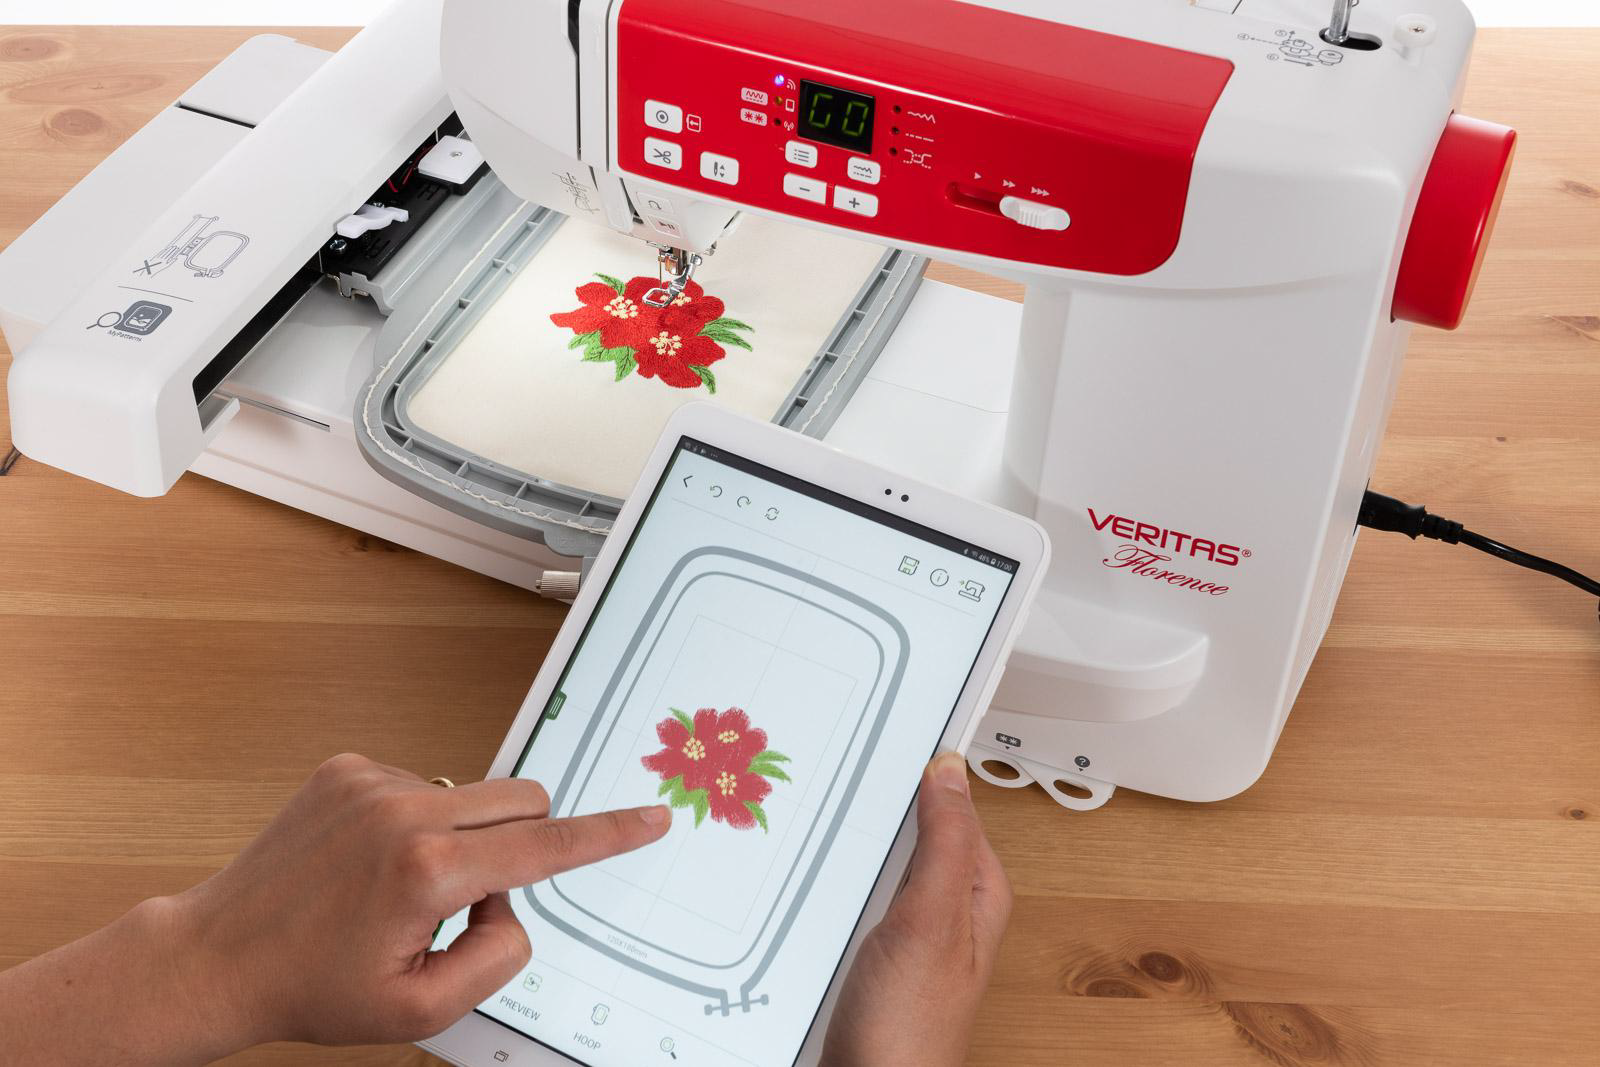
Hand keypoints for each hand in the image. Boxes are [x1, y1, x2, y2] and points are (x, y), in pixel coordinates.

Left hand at [177, 754, 670, 1048]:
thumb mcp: (422, 1010)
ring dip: (463, 839)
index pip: (545, 848)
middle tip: (463, 906)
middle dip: (520, 848)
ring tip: (397, 890)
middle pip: (523, 804)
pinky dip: (420, 822)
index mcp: (426, 872)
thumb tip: (510, 901)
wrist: (216, 956)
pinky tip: (370, 864)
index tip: (649, 817)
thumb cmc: (310, 987)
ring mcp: (373, 781)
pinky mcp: (348, 767)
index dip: (607, 835)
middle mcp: (404, 812)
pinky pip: (426, 785)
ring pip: (475, 796)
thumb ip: (498, 957)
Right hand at [821, 751, 1011, 1066]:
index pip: (955, 803)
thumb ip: (945, 843)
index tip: (895, 723)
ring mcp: (906, 927)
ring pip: (877, 858)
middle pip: (911, 828)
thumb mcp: (932, 919)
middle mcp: (946, 905)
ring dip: (850, 838)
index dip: (927, 765)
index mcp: (976, 890)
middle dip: (878, 800)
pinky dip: (832, 873)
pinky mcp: (870, 948)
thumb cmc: (909, 1027)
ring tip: (815, 803)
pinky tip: (805, 866)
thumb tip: (949, 769)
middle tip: (838, 759)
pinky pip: (853, 891)